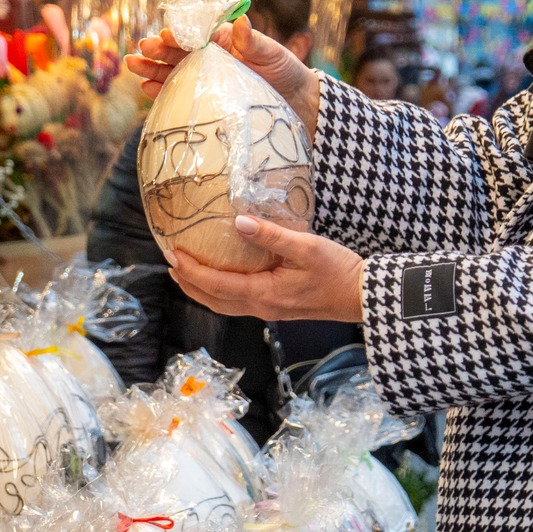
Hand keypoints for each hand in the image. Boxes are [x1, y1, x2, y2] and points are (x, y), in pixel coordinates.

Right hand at [125, 15, 320, 132]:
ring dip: (152, 69)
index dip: (179, 35)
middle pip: (178, 52)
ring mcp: (206, 79)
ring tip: (133, 67)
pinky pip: (179, 94)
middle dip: (157, 51)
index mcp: (224, 41)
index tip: (166, 37)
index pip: (196, 35)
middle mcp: (211, 58)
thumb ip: (253, 41)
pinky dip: (163, 91)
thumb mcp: (273, 54)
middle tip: (140, 51)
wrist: (297, 103)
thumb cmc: (286, 72)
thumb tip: (241, 21)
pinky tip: (147, 89)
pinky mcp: (206, 100)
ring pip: (173, 71)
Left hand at [167, 216, 364, 322]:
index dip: (191, 271)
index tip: (172, 254)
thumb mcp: (306, 247)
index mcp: (264, 294)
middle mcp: (261, 307)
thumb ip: (271, 235)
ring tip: (185, 272)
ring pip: (224, 304)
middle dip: (188, 283)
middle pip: (214, 300)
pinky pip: (238, 302)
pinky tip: (220, 277)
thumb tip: (238, 222)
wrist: (362, 296)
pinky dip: (219, 291)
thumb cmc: (338, 271)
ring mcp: (269, 310)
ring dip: (201, 289)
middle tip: (170, 263)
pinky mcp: (277, 306)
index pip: (216, 285)